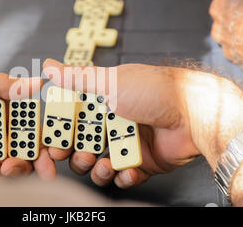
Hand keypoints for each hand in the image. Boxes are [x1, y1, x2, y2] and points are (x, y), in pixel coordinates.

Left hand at [0, 64, 55, 179]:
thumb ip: (1, 84)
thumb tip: (36, 81)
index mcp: (1, 109)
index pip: (29, 124)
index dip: (44, 135)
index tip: (53, 146)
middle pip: (26, 147)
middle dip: (40, 160)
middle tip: (47, 170)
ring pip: (11, 162)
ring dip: (18, 168)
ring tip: (11, 167)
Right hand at [42, 59, 200, 188]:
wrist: (194, 114)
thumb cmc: (154, 91)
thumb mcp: (110, 81)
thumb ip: (77, 78)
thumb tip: (48, 66)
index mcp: (103, 103)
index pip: (74, 121)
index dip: (62, 133)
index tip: (53, 142)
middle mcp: (113, 123)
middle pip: (83, 146)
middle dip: (78, 155)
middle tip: (78, 156)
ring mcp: (128, 144)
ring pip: (100, 165)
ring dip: (98, 169)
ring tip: (105, 165)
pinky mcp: (143, 162)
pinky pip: (124, 176)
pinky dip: (123, 176)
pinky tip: (127, 170)